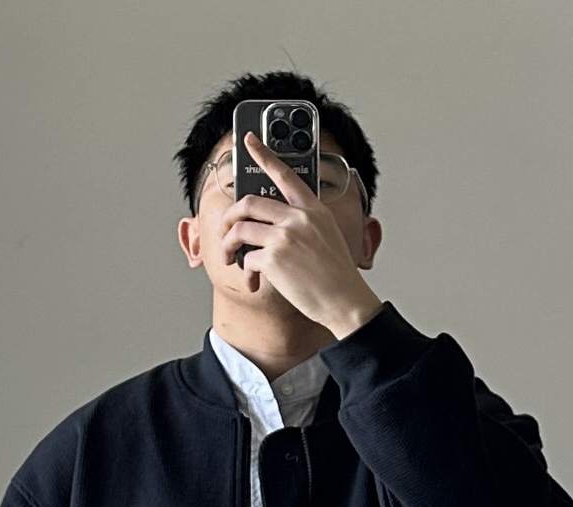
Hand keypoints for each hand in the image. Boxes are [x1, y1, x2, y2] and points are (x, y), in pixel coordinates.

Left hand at [222, 133, 382, 337]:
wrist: (346, 301)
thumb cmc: (337, 276)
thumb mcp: (327, 236)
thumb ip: (302, 223)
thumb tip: (270, 227)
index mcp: (312, 209)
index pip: (284, 173)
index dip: (263, 153)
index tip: (248, 140)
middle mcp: (297, 217)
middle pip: (249, 203)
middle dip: (230, 217)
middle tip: (226, 231)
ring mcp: (285, 236)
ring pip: (239, 229)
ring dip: (228, 244)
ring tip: (230, 257)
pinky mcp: (274, 258)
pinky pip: (247, 259)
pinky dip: (246, 272)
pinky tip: (255, 282)